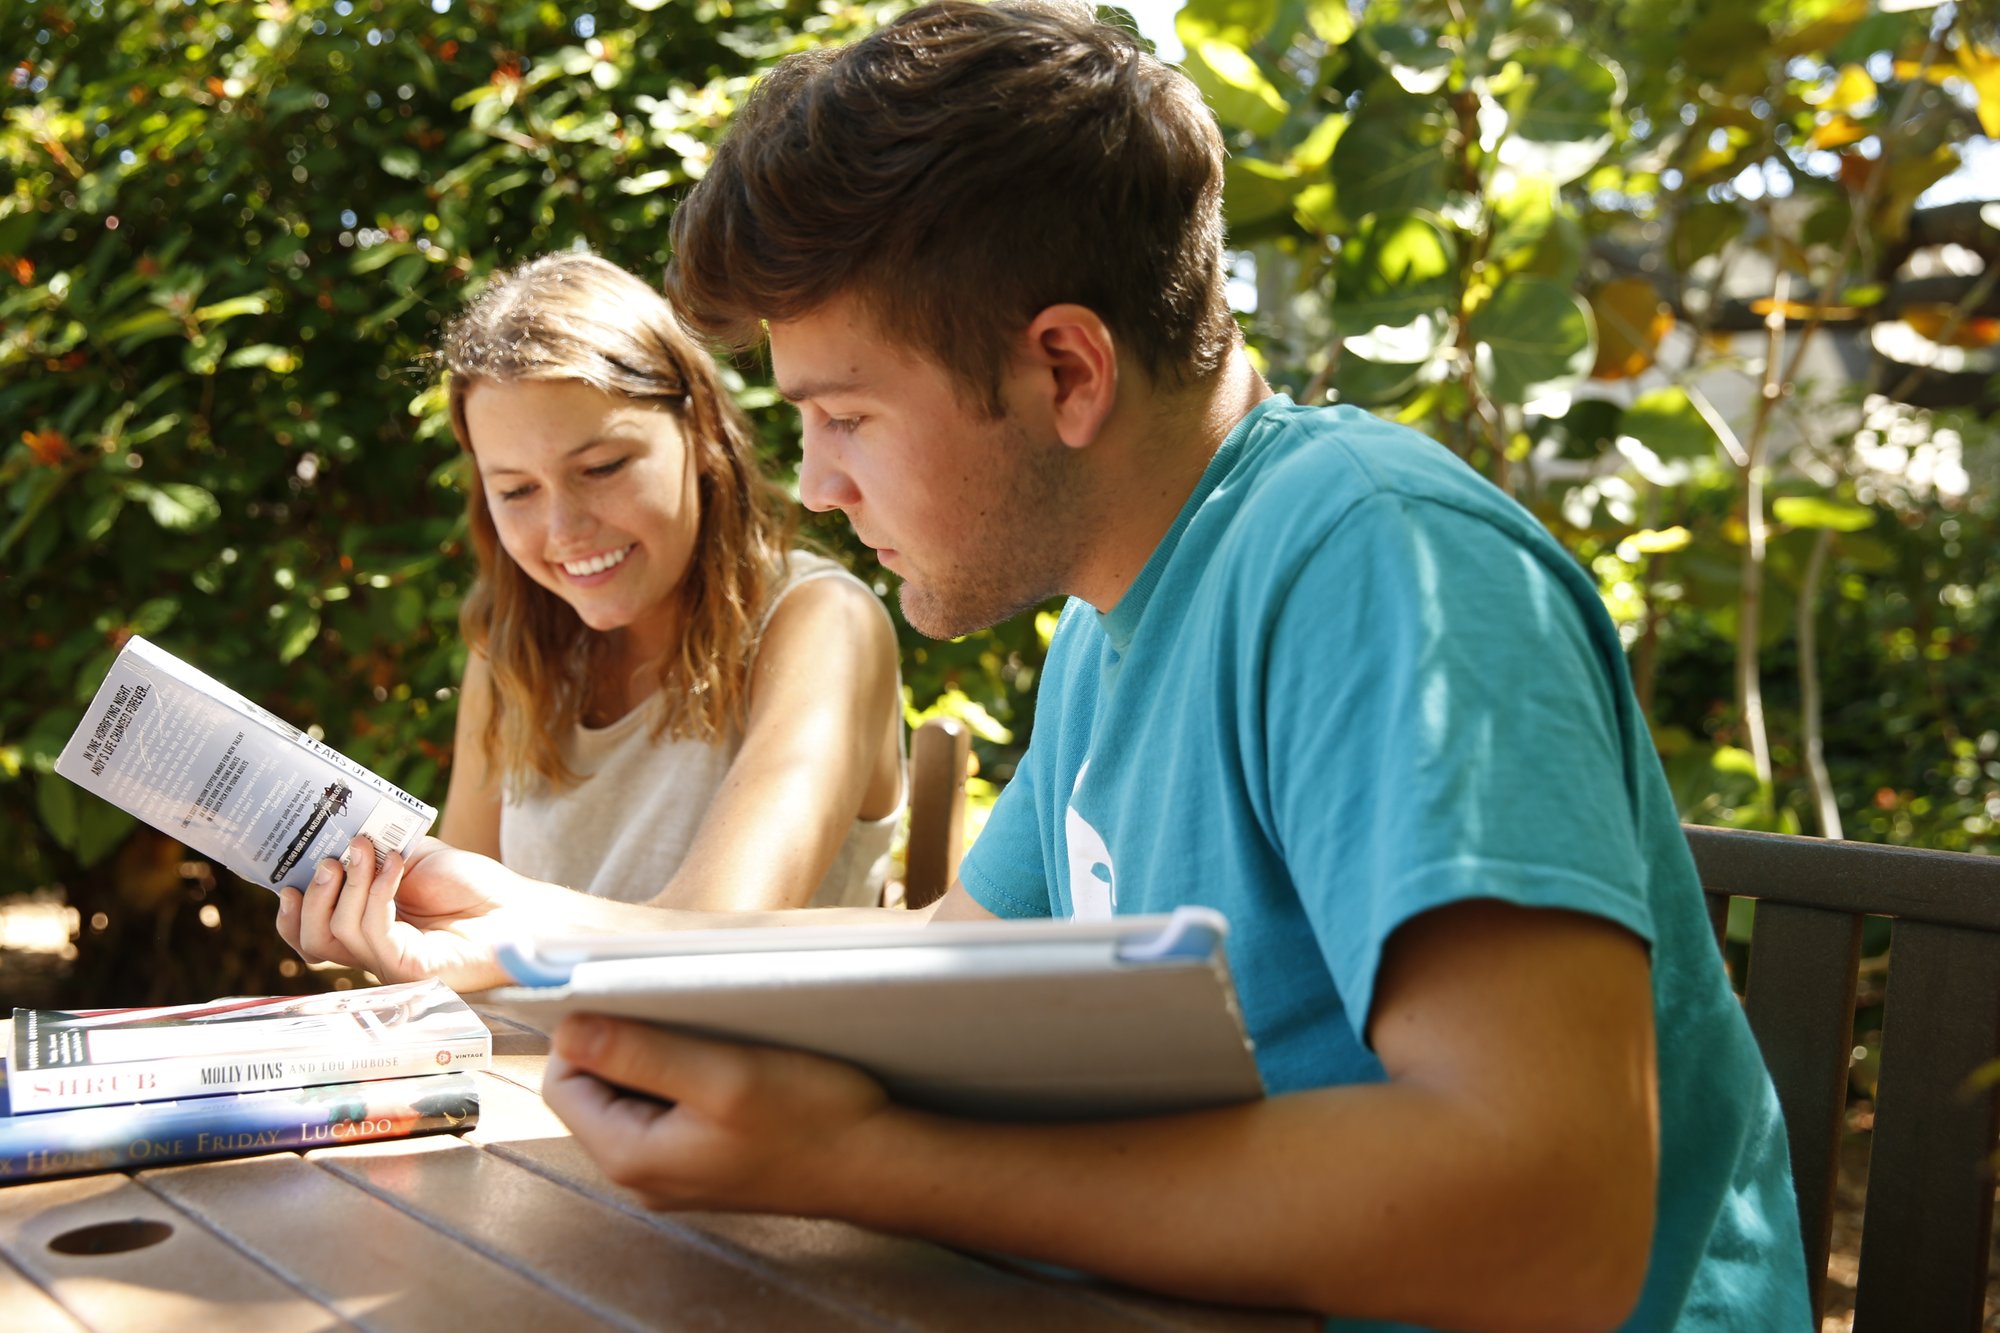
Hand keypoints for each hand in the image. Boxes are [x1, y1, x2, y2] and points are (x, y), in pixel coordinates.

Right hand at [276, 835, 520, 990]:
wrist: (517, 906)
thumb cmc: (470, 884)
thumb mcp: (411, 855)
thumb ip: (373, 849)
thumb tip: (338, 829)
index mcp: (363, 925)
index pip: (309, 933)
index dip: (289, 913)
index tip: (285, 880)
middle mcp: (371, 949)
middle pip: (312, 941)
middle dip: (313, 896)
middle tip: (329, 860)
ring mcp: (389, 962)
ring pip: (338, 934)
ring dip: (349, 885)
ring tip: (365, 850)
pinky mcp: (410, 968)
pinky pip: (375, 933)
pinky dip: (378, 892)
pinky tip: (396, 863)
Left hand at [542, 1014, 894, 1214]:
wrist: (879, 1164)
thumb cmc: (812, 1120)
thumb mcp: (724, 1074)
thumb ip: (639, 1054)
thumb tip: (567, 1028)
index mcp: (631, 1157)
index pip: (563, 1083)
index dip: (587, 1033)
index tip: (636, 998)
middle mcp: (642, 1174)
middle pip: (594, 1090)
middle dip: (627, 1044)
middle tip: (684, 1014)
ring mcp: (674, 1172)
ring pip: (634, 1096)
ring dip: (662, 1057)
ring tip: (713, 1036)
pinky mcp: (705, 1162)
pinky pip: (669, 1110)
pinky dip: (689, 1078)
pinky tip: (732, 1062)